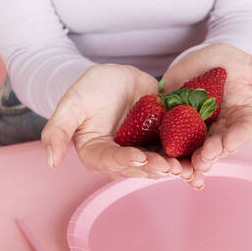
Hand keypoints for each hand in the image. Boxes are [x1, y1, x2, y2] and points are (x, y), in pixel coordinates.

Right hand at [41, 64, 193, 179]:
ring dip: (175, 170)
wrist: (116, 79)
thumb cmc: (89, 90)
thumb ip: (57, 131)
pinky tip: (200, 167)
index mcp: (98, 153)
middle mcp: (122, 158)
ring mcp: (143, 150)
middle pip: (139, 168)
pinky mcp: (161, 141)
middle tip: (172, 168)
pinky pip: (174, 153)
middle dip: (155, 168)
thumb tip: (51, 162)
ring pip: (159, 165)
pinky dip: (187, 160)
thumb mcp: (71, 105)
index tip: (138, 157)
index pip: (110, 160)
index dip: (124, 161)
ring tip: (189, 171)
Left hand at [163, 43, 251, 187]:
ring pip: (195, 149)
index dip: (235, 140)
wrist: (208, 58)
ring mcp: (200, 130)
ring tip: (181, 168)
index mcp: (245, 121)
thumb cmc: (240, 64)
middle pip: (217, 147)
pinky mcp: (177, 125)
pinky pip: (173, 139)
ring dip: (188, 161)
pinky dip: (168, 150)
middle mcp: (224, 131)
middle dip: (209, 155)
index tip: (225, 144)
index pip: (242, 133)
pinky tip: (162, 159)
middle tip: (200, 161)